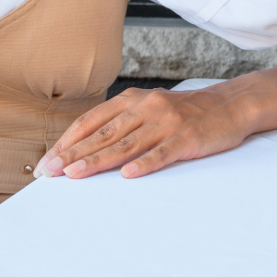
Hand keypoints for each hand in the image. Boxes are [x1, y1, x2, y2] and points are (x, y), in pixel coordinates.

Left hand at [33, 85, 252, 179]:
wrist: (229, 105)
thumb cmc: (182, 113)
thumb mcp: (148, 109)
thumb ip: (120, 124)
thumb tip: (83, 148)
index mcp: (131, 100)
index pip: (91, 121)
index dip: (67, 141)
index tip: (47, 161)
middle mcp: (145, 107)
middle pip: (102, 133)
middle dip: (72, 153)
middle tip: (49, 172)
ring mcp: (166, 122)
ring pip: (125, 144)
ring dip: (98, 160)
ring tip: (75, 174)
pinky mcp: (186, 138)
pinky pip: (161, 153)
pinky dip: (144, 164)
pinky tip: (127, 175)